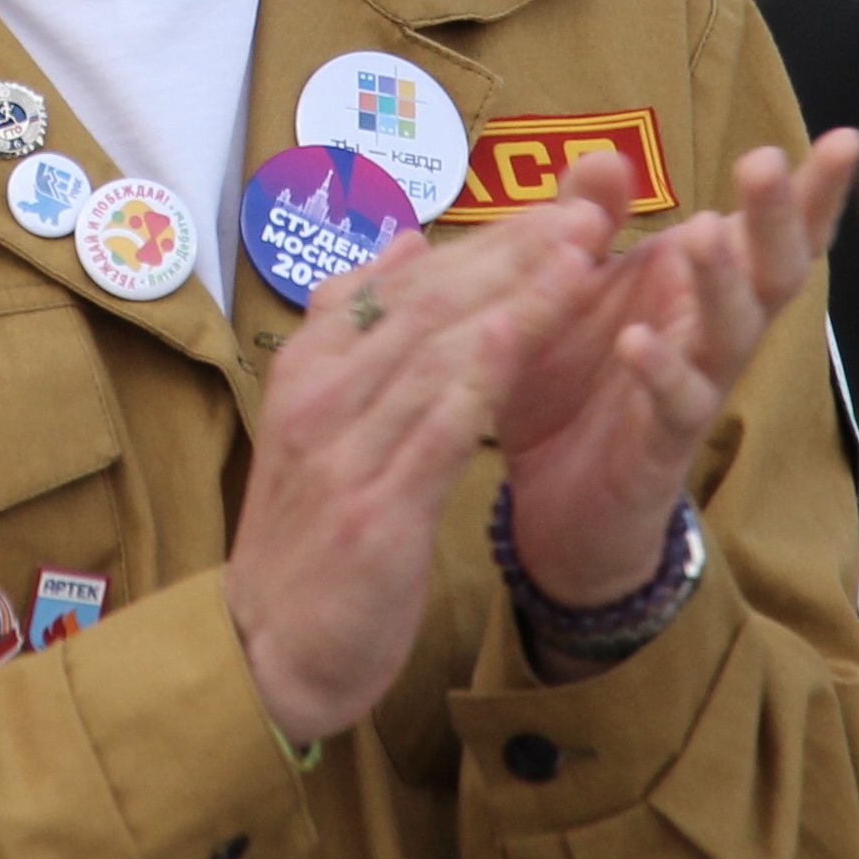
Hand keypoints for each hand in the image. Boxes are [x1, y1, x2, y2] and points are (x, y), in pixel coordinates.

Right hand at [222, 193, 614, 745]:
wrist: (269, 650)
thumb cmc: (309, 532)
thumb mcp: (317, 419)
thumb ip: (354, 327)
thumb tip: (404, 243)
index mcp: (311, 367)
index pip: (410, 283)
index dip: (490, 242)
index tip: (560, 209)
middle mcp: (322, 396)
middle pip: (430, 304)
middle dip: (516, 252)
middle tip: (590, 210)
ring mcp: (344, 451)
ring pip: (440, 353)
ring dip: (516, 298)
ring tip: (582, 255)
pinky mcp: (375, 510)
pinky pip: (433, 430)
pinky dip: (475, 378)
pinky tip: (521, 337)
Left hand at [498, 133, 858, 608]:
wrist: (554, 509)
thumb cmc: (577, 385)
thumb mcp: (574, 290)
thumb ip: (592, 224)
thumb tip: (606, 156)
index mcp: (703, 288)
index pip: (769, 232)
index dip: (812, 190)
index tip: (847, 138)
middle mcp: (717, 335)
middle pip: (769, 272)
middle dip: (774, 217)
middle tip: (764, 160)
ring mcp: (696, 391)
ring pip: (729, 335)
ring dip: (719, 284)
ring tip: (701, 232)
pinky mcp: (658, 447)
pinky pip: (671, 406)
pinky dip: (658, 372)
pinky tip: (638, 340)